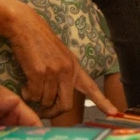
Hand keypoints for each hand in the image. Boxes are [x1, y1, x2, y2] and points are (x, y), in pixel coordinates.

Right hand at [6, 4, 118, 118]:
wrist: (27, 27)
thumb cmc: (40, 42)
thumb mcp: (59, 57)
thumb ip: (63, 75)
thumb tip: (57, 98)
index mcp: (75, 67)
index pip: (91, 87)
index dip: (103, 102)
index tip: (114, 113)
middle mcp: (67, 70)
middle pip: (65, 105)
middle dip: (52, 112)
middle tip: (43, 111)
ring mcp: (54, 72)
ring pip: (46, 102)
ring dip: (36, 101)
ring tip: (31, 89)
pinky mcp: (40, 72)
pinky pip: (34, 96)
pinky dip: (28, 95)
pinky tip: (25, 86)